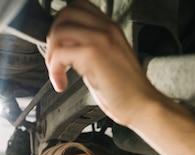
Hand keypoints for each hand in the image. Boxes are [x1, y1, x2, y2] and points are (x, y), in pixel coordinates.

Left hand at [45, 0, 163, 125]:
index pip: (79, 8)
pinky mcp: (92, 54)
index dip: (63, 24)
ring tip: (57, 72)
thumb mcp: (108, 62)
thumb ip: (89, 50)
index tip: (60, 45)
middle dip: (53, 37)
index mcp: (110, 29)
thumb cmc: (129, 91)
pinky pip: (59, 53)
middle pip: (66, 14)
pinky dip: (54, 71)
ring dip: (51, 54)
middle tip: (55, 59)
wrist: (143, 105)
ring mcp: (100, 38)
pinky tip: (61, 84)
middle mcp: (106, 28)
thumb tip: (66, 51)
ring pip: (58, 31)